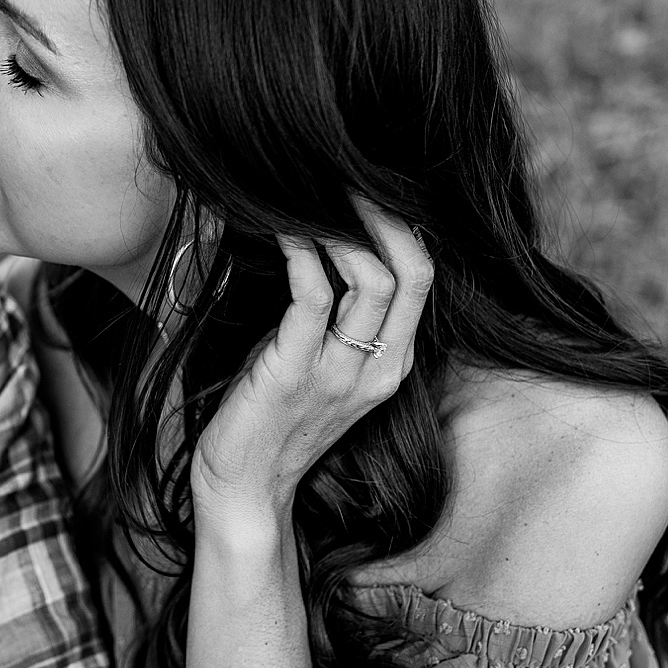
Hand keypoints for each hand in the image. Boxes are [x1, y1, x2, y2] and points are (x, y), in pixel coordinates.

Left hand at [189, 198, 432, 543]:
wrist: (244, 490)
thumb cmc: (272, 416)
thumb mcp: (318, 362)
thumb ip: (333, 318)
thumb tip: (318, 245)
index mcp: (392, 364)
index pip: (423, 279)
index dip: (402, 226)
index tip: (366, 188)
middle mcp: (378, 368)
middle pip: (412, 272)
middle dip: (383, 215)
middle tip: (344, 177)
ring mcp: (339, 373)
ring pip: (372, 279)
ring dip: (340, 229)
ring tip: (308, 197)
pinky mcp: (294, 374)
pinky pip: (312, 297)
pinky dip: (300, 254)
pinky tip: (281, 232)